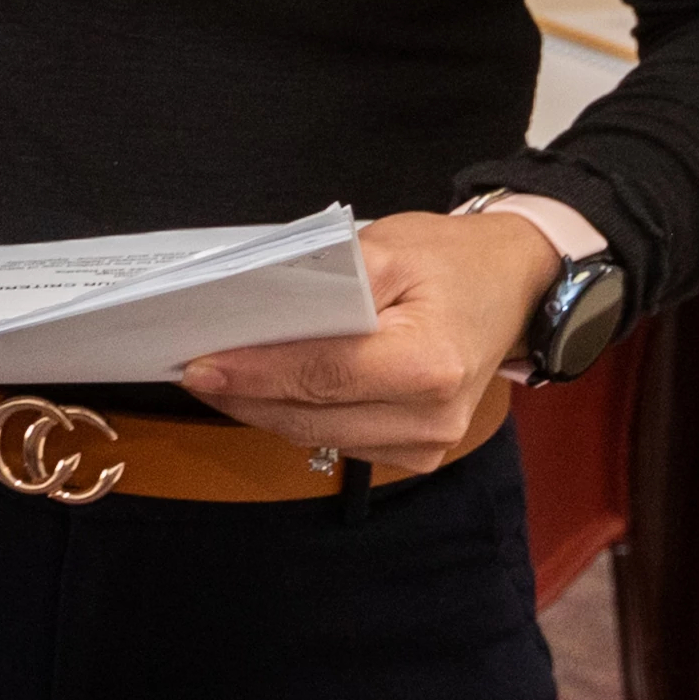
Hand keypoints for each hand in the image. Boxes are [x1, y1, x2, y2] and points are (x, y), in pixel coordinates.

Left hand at [177, 210, 562, 471]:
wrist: (512, 287)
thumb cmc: (449, 261)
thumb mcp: (387, 248)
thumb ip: (324, 282)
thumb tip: (254, 308)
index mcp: (431, 363)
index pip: (323, 374)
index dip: (255, 372)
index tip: (196, 365)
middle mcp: (433, 416)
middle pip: (313, 415)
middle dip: (244, 395)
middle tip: (186, 369)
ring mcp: (429, 443)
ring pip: (319, 435)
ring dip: (262, 410)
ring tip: (211, 379)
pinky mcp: (418, 451)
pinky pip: (339, 440)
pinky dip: (295, 416)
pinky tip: (260, 392)